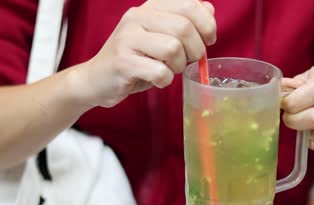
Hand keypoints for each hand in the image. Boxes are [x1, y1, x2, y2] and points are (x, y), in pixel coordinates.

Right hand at [76, 0, 215, 107]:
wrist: (97, 79)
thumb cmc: (136, 59)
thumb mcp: (161, 36)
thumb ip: (184, 21)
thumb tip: (208, 8)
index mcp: (150, 7)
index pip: (190, 4)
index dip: (207, 24)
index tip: (208, 40)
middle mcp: (137, 17)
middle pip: (184, 27)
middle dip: (196, 49)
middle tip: (189, 61)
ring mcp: (127, 38)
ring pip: (173, 48)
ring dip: (178, 66)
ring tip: (169, 70)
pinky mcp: (122, 62)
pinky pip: (160, 72)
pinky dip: (165, 80)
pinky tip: (157, 80)